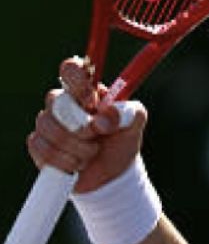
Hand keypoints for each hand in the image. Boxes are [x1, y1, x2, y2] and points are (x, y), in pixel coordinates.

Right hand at [26, 57, 147, 192]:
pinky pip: (42, 148)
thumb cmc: (121, 141)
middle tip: (97, 134)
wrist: (111, 175)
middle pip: (55, 100)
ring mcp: (48, 123)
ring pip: (48, 126)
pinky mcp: (38, 145)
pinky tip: (77, 164)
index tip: (91, 101)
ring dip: (77, 146)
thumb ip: (129, 111)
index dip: (77, 80)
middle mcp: (63, 103)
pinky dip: (65, 160)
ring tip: (92, 152)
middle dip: (80, 123)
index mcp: (86, 91)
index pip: (71, 69)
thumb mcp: (135, 123)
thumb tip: (104, 115)